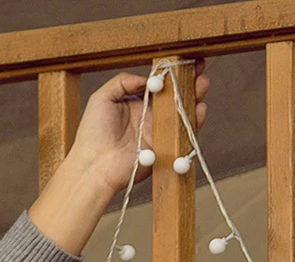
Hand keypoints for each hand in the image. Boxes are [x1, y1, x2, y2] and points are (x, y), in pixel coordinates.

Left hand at [27, 66, 208, 256]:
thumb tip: (146, 78)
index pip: (159, 85)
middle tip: (199, 70)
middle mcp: (149, 118)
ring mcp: (157, 133)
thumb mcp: (102, 98)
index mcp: (136, 104)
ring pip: (182, 113)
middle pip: (174, 97)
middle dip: (188, 83)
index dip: (172, 73)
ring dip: (194, 98)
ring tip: (202, 84)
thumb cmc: (92, 134)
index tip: (184, 60)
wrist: (93, 167)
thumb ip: (123, 82)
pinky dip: (194, 122)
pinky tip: (200, 109)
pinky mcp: (163, 149)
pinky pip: (183, 135)